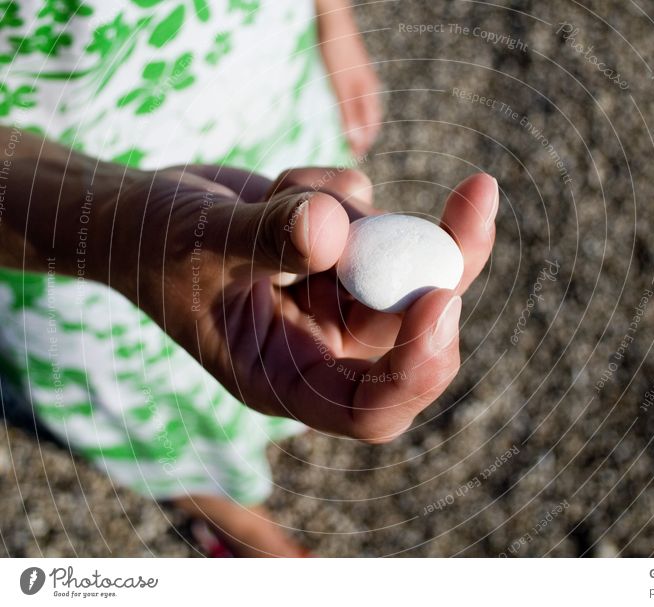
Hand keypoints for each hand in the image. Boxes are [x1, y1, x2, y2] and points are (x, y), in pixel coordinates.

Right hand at [103, 166, 496, 442]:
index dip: (417, 369)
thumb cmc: (153, 244)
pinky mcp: (350, 253)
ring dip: (356, 211)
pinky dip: (339, 186)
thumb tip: (333, 228)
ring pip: (404, 260)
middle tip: (476, 198)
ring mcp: (343, 298)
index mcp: (288, 380)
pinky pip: (377, 214)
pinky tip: (278, 187)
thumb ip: (262, 237)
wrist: (144, 213)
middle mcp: (326, 347)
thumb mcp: (196, 242)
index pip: (372, 407)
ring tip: (273, 193)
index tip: (440, 301)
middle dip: (447, 264)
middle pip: (418, 328)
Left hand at [317, 1, 381, 154]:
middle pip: (370, 120)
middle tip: (350, 153)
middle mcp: (369, 89)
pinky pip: (355, 99)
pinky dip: (351, 112)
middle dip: (362, 137)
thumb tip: (356, 142)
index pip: (371, 128)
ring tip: (347, 137)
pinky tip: (342, 112)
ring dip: (357, 125)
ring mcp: (362, 80)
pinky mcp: (353, 74)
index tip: (354, 159)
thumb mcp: (341, 89)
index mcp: (369, 95)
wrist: (333, 23)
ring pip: (363, 110)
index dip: (363, 144)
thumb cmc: (336, 55)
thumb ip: (349, 115)